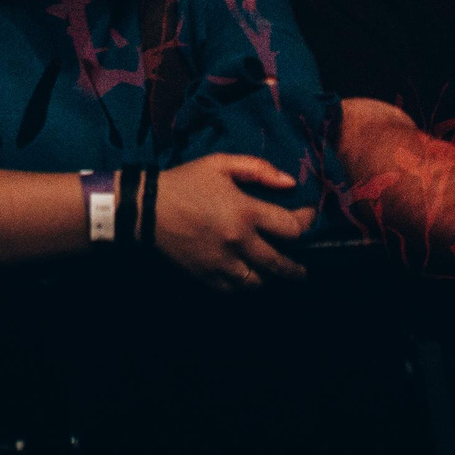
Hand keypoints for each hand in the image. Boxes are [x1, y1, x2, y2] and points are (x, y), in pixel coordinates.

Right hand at [151, 153, 313, 288]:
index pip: (292, 228)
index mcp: (246, 213)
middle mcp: (240, 242)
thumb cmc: (185, 182)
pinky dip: (244, 285)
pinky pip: (234, 290)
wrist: (147, 209)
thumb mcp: (220, 164)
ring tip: (271, 273)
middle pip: (282, 265)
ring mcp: (223, 263)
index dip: (307, 224)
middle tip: (302, 270)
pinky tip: (245, 276)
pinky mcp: (207, 277)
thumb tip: (290, 182)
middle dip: (297, 269)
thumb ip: (258, 170)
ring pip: (259, 282)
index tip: (308, 220)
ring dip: (269, 277)